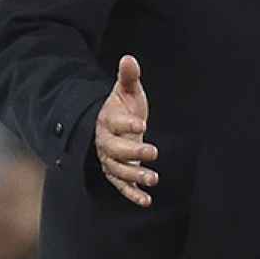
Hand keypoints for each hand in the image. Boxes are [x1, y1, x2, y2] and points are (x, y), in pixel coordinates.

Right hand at [95, 55, 157, 206]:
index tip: (142, 123)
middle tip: (153, 151)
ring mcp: (110, 160)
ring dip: (135, 176)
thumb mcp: (126, 91)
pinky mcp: (116, 174)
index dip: (127, 124)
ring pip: (118, 171)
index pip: (115, 124)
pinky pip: (121, 187)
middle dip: (133, 152)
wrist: (112, 127)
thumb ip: (128, 77)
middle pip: (115, 151)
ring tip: (153, 178)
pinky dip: (132, 195)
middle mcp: (105, 143)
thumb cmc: (122, 108)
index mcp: (107, 121)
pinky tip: (147, 200)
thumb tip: (129, 57)